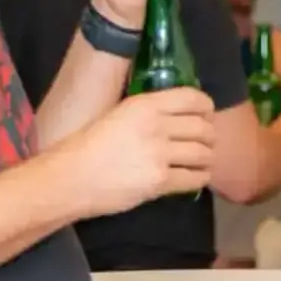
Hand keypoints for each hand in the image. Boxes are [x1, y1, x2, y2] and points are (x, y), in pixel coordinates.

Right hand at [58, 87, 216, 216]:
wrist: (71, 177)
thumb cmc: (89, 145)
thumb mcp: (119, 114)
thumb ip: (148, 112)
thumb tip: (176, 114)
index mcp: (145, 105)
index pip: (193, 99)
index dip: (206, 107)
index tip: (207, 115)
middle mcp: (157, 126)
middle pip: (203, 128)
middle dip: (209, 137)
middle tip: (206, 143)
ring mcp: (160, 154)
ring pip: (203, 154)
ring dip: (207, 158)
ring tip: (202, 161)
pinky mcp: (160, 181)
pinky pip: (194, 178)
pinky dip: (200, 178)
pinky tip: (196, 177)